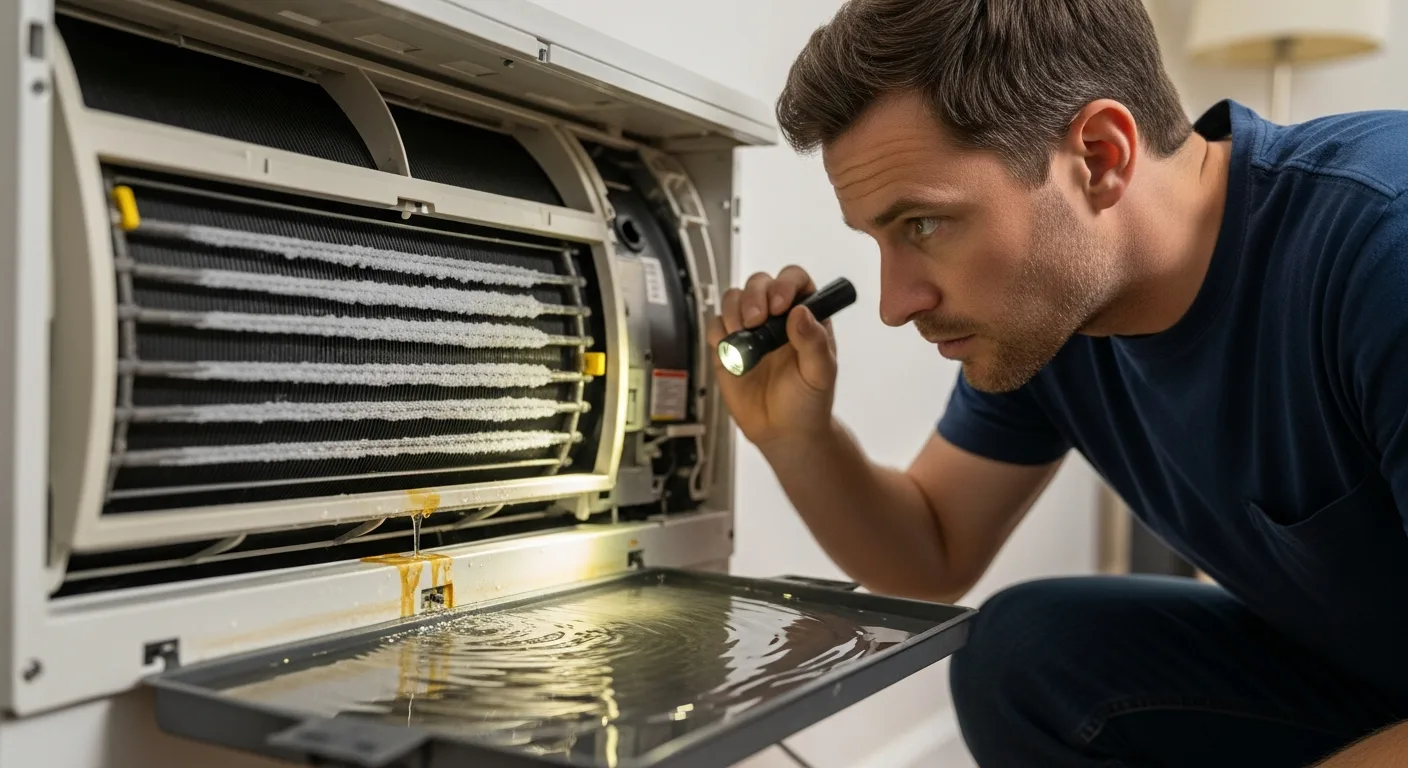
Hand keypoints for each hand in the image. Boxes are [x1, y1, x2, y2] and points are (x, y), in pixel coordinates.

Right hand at [707, 265, 837, 450]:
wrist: (784, 432)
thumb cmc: (808, 401)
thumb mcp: (820, 374)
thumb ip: (813, 343)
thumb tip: (800, 312)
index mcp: (805, 315)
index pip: (795, 280)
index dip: (784, 285)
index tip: (779, 307)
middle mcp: (776, 316)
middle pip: (759, 283)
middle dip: (753, 297)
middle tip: (754, 322)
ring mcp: (750, 330)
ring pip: (733, 298)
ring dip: (734, 311)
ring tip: (742, 337)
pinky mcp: (728, 347)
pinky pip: (715, 326)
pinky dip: (718, 333)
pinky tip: (729, 351)